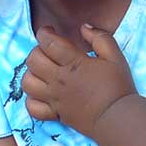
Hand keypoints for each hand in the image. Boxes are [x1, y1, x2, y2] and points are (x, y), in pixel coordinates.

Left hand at [21, 25, 137, 137]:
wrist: (117, 118)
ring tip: (43, 71)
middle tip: (48, 51)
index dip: (44, 32)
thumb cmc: (117, 86)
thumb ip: (99, 37)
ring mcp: (54, 98)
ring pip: (27, 83)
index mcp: (73, 63)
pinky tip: (41, 92)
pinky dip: (32, 99)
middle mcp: (59, 80)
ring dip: (31, 73)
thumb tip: (83, 27)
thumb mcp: (115, 56)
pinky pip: (32, 107)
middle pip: (33, 60)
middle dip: (37, 50)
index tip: (50, 31)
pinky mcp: (54, 114)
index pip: (48, 42)